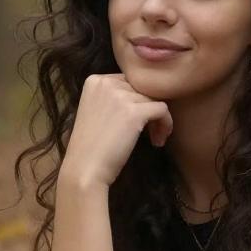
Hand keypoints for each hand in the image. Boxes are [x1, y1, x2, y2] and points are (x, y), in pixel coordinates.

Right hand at [59, 73, 172, 187]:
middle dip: (148, 110)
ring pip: (154, 99)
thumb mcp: (96, 112)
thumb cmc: (91, 148)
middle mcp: (106, 83)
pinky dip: (165, 125)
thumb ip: (113, 99)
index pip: (128, 82)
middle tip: (150, 133)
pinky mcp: (134, 112)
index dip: (137, 102)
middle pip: (142, 89)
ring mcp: (120, 96)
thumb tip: (143, 96)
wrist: (85, 170)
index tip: (138, 123)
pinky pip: (162, 110)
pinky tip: (158, 141)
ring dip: (158, 120)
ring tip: (154, 139)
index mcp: (95, 80)